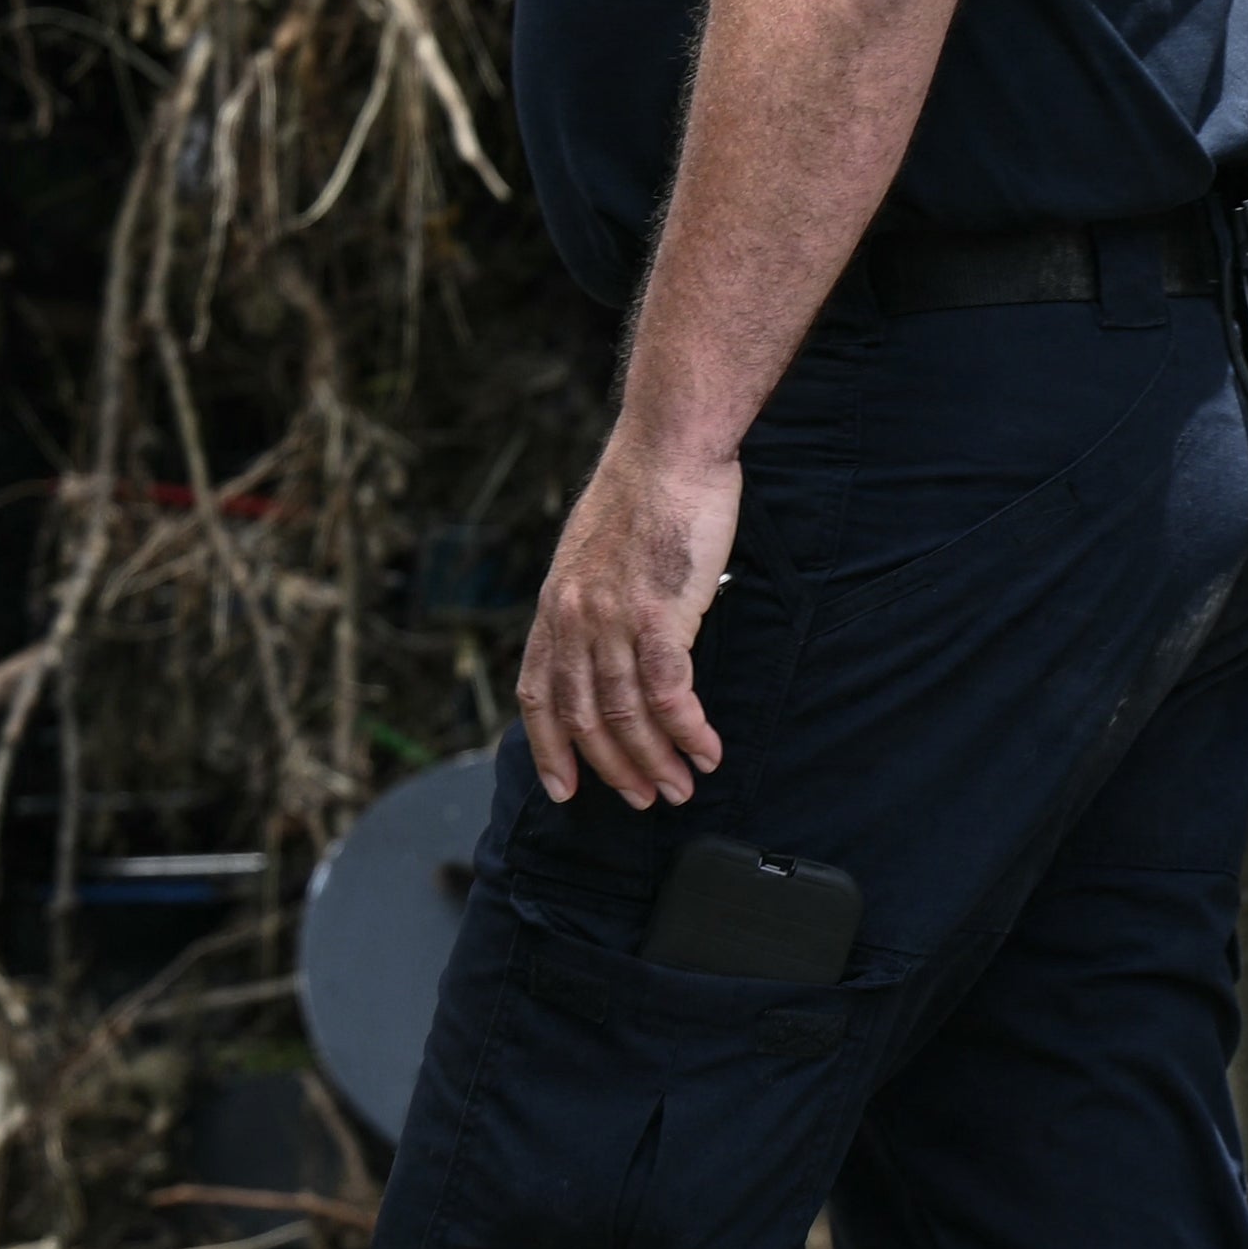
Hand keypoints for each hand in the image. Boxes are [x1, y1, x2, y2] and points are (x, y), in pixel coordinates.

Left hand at [523, 423, 744, 804]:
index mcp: (556, 606)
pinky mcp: (659, 615)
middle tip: (645, 799)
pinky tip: (707, 750)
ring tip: (681, 786)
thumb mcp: (596, 548)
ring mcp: (612, 620)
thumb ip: (595, 595)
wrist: (668, 450)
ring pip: (625, 714)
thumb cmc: (646, 490)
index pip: (540, 694)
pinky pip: (669, 692)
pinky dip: (688, 731)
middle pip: (584, 717)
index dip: (548, 748)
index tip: (563, 788)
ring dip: (654, 760)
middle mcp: (574, 620)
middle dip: (613, 769)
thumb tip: (614, 627)